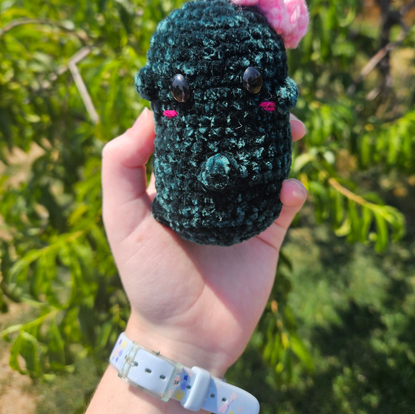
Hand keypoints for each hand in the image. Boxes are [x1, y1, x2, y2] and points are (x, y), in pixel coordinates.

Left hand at [102, 108, 306, 375]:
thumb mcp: (121, 218)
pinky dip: (293, 190)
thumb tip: (149, 113)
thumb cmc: (148, 277)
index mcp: (178, 178)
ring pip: (267, 164)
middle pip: (237, 140)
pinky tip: (289, 188)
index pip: (195, 129)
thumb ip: (122, 165)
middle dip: (256, 116)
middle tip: (272, 99)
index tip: (223, 77)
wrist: (184, 336)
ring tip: (293, 130)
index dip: (209, 102)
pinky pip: (286, 203)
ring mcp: (242, 209)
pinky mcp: (267, 233)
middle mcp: (211, 188)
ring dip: (282, 143)